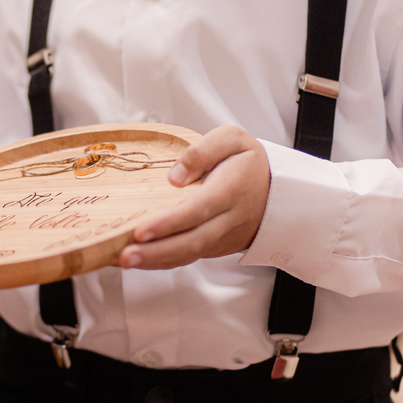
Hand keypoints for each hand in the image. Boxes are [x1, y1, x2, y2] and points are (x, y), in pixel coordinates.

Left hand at [119, 125, 269, 269]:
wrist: (276, 192)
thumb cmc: (248, 163)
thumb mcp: (233, 140)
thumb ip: (203, 151)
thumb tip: (175, 177)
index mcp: (230, 189)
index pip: (198, 210)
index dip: (170, 223)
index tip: (142, 230)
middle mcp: (227, 219)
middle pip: (192, 241)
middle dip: (157, 251)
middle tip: (125, 256)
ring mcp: (221, 237)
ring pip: (189, 254)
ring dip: (156, 261)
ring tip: (126, 261)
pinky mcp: (214, 247)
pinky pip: (188, 257)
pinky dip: (163, 262)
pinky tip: (140, 261)